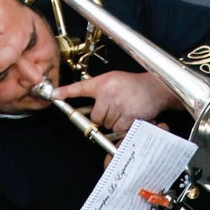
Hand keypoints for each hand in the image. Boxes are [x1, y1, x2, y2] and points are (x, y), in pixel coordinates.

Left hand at [53, 72, 182, 138]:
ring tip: (124, 110)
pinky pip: (118, 128)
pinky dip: (123, 127)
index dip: (66, 92)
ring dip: (114, 122)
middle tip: (115, 108)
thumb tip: (85, 109)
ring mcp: (119, 104)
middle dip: (104, 117)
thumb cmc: (132, 85)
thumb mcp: (112, 80)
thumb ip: (97, 91)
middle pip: (95, 117)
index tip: (54, 95)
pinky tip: (129, 117)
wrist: (154, 88)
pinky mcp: (129, 115)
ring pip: (106, 124)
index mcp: (102, 83)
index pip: (80, 87)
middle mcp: (108, 92)